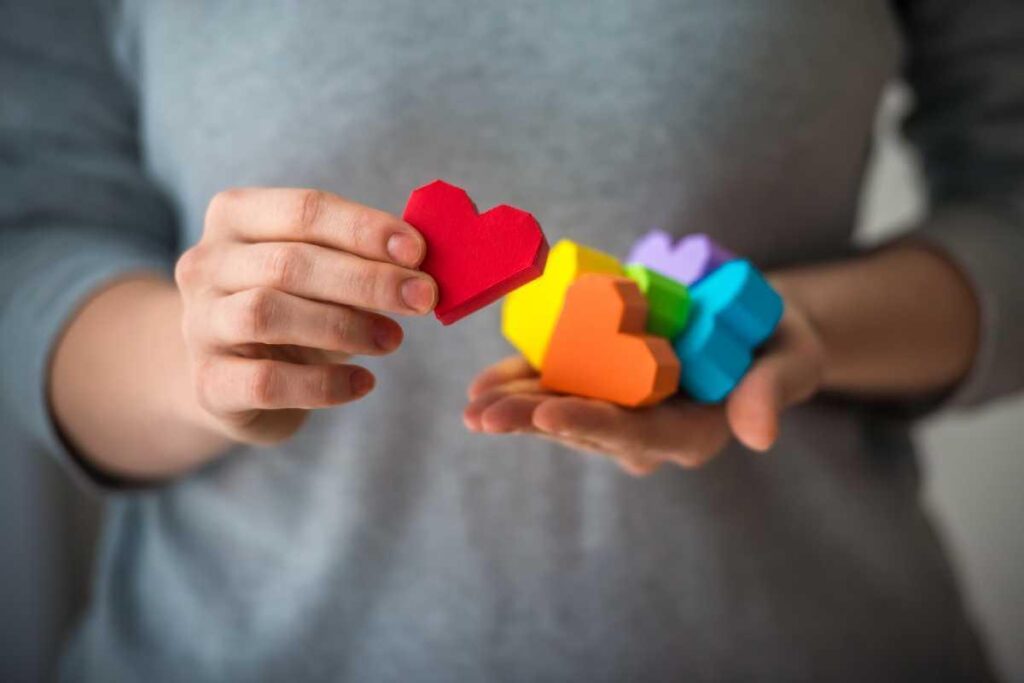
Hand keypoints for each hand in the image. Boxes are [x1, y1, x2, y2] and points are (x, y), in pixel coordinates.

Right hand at [175, 188, 436, 443]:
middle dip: (366, 280)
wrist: (231, 379)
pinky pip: (267, 382)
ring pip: (267, 315)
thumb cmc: (293, 309)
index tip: (418, 252)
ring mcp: (200, 324)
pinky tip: (363, 383)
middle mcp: (206, 263)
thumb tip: (424, 264)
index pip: (304, 210)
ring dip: (344, 326)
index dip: (364, 229)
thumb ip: (362, 258)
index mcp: (236, 217)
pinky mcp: (208, 383)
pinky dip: (323, 383)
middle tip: (423, 298)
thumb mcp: (322, 272)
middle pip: (289, 263)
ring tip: (394, 339)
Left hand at [463, 297, 825, 474]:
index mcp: (692, 433)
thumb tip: (757, 436)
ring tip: (473, 406)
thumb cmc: (776, 341)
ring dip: (516, 408)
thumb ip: (773, 392)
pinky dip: (520, 382)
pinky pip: (556, 384)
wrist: (749, 319)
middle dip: (534, 421)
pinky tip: (482, 387)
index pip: (639, 435)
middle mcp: (649, 429)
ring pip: (562, 409)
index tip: (551, 416)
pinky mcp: (600, 381)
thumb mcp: (792, 359)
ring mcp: (620, 406)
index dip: (594, 425)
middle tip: (485, 417)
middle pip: (587, 428)